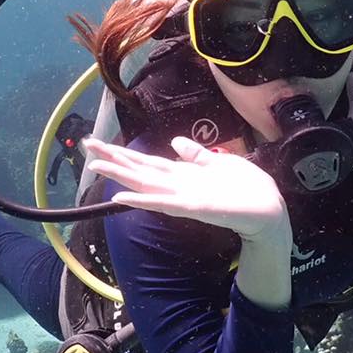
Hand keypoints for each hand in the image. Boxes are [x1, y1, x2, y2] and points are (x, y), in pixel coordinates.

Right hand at [81, 136, 291, 245]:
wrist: (267, 211)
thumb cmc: (245, 189)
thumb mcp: (218, 163)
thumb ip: (195, 155)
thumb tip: (174, 143)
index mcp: (183, 174)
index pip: (147, 161)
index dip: (124, 152)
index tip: (100, 142)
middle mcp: (177, 186)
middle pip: (139, 169)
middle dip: (113, 158)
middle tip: (86, 146)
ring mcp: (182, 198)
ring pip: (145, 183)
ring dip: (120, 175)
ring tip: (96, 165)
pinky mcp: (192, 208)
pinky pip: (163, 202)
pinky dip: (143, 199)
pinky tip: (123, 196)